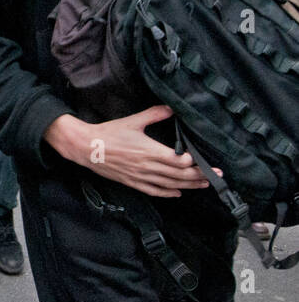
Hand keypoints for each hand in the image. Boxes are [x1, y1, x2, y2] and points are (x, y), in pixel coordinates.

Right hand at [44, 106, 214, 198]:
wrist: (86, 147)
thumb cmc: (109, 133)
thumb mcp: (133, 121)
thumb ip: (154, 114)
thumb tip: (171, 107)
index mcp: (150, 151)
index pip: (179, 161)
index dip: (196, 164)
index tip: (209, 163)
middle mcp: (147, 166)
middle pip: (179, 175)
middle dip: (199, 176)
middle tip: (215, 176)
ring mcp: (139, 177)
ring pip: (169, 185)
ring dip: (189, 186)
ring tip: (203, 185)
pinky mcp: (132, 182)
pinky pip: (153, 191)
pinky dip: (167, 193)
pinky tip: (178, 193)